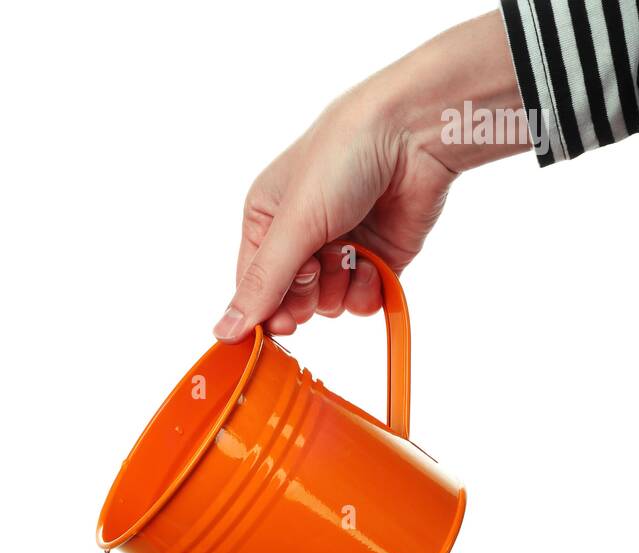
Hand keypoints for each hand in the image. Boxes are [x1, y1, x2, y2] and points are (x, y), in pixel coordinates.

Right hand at [214, 11, 525, 340]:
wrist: (413, 134)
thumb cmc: (343, 156)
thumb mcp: (294, 223)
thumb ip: (262, 283)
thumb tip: (225, 331)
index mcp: (266, 221)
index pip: (253, 288)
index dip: (266, 309)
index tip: (283, 318)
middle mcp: (299, 239)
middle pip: (290, 303)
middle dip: (306, 293)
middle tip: (319, 264)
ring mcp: (339, 251)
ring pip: (328, 306)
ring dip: (340, 286)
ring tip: (351, 249)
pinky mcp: (375, 260)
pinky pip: (361, 303)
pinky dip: (368, 290)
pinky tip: (372, 261)